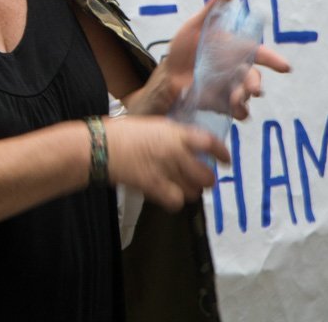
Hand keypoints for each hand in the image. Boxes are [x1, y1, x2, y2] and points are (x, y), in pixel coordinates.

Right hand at [103, 115, 228, 210]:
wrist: (102, 146)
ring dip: (191, 191)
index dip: (222, 153)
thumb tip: (188, 146)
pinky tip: (169, 195)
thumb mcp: (154, 125)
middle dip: (206, 179)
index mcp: (176, 133)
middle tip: (200, 178)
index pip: (210, 143)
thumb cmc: (124, 132)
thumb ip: (174, 136)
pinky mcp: (155, 187)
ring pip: (194, 191)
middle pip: (206, 175)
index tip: (225, 159)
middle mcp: (176, 152)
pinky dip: (174, 201)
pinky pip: (176, 202)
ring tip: (182, 186)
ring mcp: (167, 171)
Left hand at [130, 0, 290, 115]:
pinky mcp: (221, 103)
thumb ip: (214, 7)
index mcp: (234, 50)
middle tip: (253, 90)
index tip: (285, 68)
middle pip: (253, 78)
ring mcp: (230, 87)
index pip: (258, 53)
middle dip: (255, 84)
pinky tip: (234, 112)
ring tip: (236, 101)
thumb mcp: (196, 25)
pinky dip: (238, 112)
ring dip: (245, 99)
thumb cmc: (183, 48)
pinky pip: (236, 111)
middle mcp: (236, 69)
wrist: (168, 75)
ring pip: (246, 96)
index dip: (273, 60)